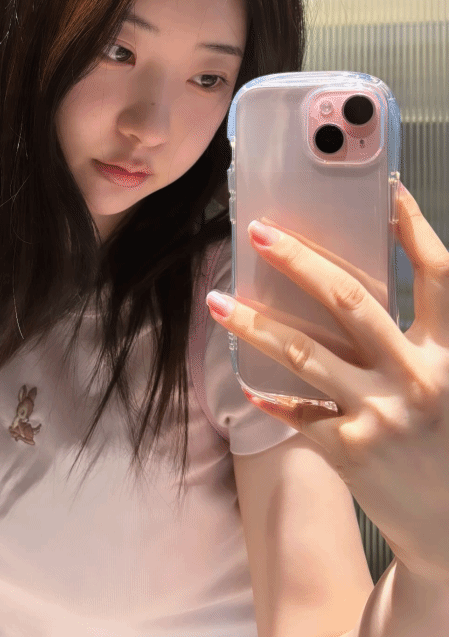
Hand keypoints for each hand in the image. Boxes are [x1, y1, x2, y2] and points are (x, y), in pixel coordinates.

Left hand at [206, 185, 448, 583]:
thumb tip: (373, 285)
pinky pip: (298, 413)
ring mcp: (379, 415)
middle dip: (298, 261)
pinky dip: (272, 399)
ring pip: (304, 353)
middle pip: (350, 300)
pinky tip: (246, 387)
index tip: (388, 193)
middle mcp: (418, 378)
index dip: (414, 229)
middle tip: (258, 233)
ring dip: (254, 324)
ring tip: (217, 301)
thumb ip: (423, 340)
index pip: (438, 276)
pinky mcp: (348, 450)